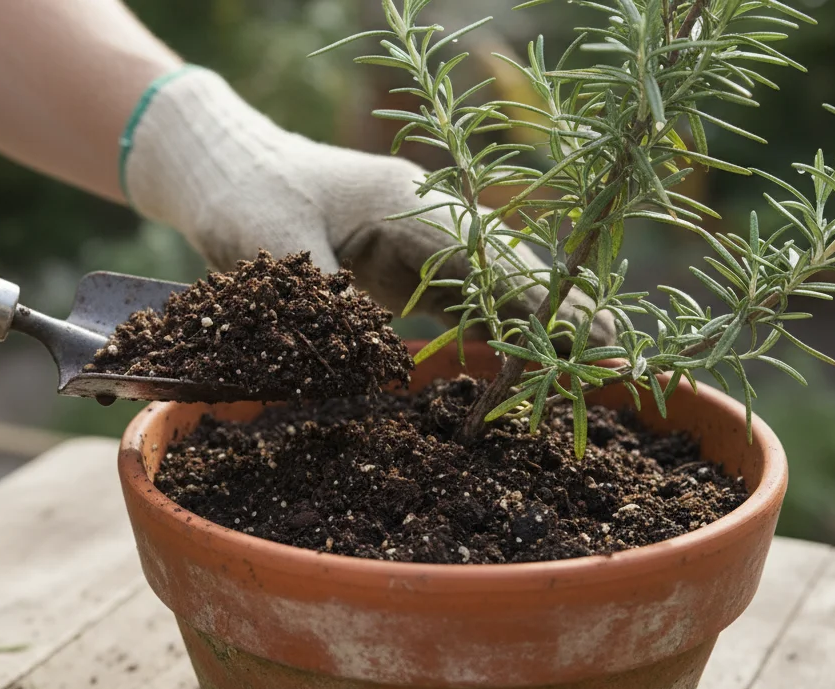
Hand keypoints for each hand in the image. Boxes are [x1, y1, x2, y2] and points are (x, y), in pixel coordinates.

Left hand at [122, 67, 612, 344]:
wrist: (220, 169)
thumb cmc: (244, 194)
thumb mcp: (276, 246)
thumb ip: (326, 304)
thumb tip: (371, 367)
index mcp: (410, 203)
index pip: (490, 259)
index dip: (536, 303)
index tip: (579, 341)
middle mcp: (429, 221)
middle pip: (509, 272)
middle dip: (558, 318)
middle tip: (613, 363)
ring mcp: (419, 244)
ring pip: (494, 290)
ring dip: (535, 332)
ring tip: (587, 373)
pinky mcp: (402, 270)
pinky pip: (461, 304)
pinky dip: (493, 335)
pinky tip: (520, 367)